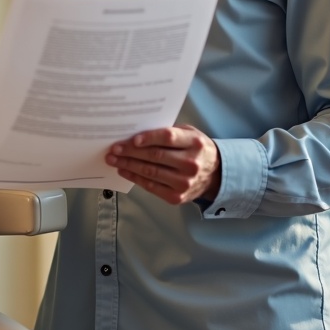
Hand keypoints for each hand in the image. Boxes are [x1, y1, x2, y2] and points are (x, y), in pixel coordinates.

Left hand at [106, 125, 221, 205]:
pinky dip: (135, 178)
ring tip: (114, 160)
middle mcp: (191, 163)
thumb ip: (170, 133)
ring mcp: (184, 182)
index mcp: (195, 143)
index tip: (132, 139)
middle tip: (114, 149)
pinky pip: (151, 186)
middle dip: (130, 152)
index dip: (148, 138)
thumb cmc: (196, 150)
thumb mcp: (189, 134)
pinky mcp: (177, 196)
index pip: (168, 138)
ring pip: (150, 172)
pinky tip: (125, 171)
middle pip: (155, 156)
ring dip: (128, 165)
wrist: (215, 174)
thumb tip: (138, 134)